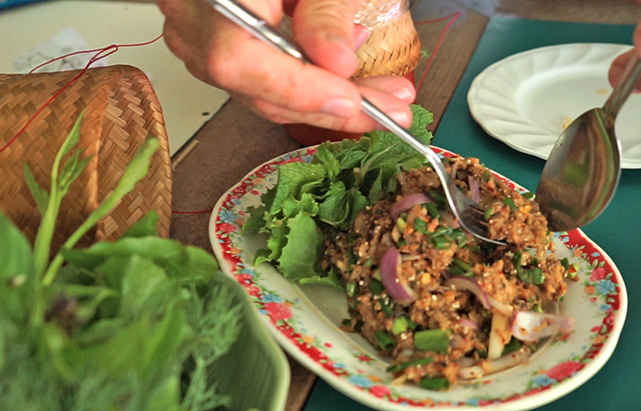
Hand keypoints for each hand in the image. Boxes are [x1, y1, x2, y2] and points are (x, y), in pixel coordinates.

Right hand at [157, 0, 415, 130]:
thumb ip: (325, 13)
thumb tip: (338, 65)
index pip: (238, 58)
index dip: (297, 88)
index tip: (350, 100)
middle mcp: (190, 17)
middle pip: (255, 88)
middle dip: (330, 107)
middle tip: (391, 109)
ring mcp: (195, 37)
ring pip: (261, 94)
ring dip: (327, 103)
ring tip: (385, 96)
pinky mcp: (212, 48)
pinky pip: (261, 82)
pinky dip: (309, 88)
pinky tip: (352, 82)